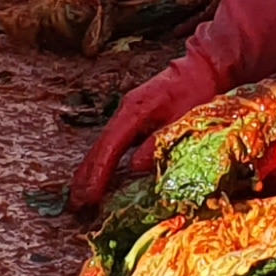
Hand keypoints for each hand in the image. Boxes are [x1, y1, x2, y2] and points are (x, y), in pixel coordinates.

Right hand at [74, 51, 224, 209]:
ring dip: (90, 172)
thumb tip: (134, 166)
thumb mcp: (183, 118)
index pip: (111, 145)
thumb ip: (159, 141)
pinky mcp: (132, 120)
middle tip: (76, 204)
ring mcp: (126, 115)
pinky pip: (112, 145)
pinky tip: (97, 179)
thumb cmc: (194, 93)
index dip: (99, 172)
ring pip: (102, 146)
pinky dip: (101, 164)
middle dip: (86, 176)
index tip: (90, 195)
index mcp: (135, 110)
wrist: (199, 70)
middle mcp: (124, 112)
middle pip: (99, 146)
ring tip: (79, 198)